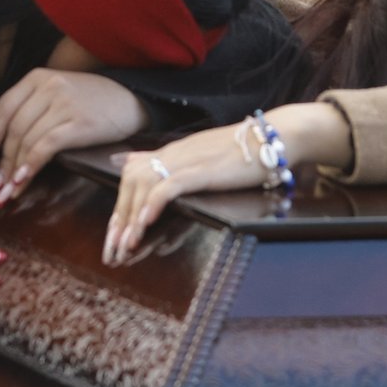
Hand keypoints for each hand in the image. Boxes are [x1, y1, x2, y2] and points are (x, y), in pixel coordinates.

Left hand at [0, 69, 145, 204]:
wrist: (132, 100)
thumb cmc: (92, 103)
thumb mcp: (57, 94)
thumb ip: (32, 111)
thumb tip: (4, 152)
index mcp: (36, 78)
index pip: (0, 111)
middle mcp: (47, 87)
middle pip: (12, 130)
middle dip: (0, 164)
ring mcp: (63, 103)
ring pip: (26, 141)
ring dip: (13, 172)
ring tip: (8, 193)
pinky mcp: (78, 122)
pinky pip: (45, 147)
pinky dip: (30, 166)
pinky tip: (24, 181)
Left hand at [105, 103, 348, 265]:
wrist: (274, 137)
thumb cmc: (242, 150)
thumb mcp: (198, 153)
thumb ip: (166, 158)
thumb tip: (131, 160)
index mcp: (172, 152)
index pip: (132, 176)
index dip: (120, 206)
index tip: (113, 235)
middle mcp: (174, 153)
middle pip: (132, 182)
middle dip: (120, 217)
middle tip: (112, 249)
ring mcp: (187, 160)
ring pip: (146, 185)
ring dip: (132, 217)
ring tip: (126, 245)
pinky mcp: (202, 169)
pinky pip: (170, 185)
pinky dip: (154, 203)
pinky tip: (146, 222)